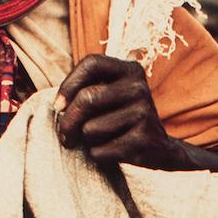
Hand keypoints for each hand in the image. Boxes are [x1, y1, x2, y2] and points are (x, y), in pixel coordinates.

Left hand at [54, 55, 190, 169]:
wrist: (159, 147)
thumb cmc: (121, 117)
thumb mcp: (110, 95)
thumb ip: (85, 90)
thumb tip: (58, 107)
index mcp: (130, 70)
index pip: (92, 63)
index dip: (69, 84)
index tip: (58, 105)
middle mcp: (139, 87)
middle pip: (87, 98)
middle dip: (68, 121)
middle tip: (65, 135)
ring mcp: (144, 112)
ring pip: (90, 128)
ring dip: (86, 140)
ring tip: (100, 139)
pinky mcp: (143, 139)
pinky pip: (100, 150)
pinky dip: (98, 154)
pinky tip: (112, 150)